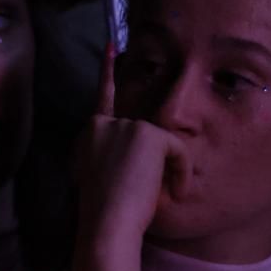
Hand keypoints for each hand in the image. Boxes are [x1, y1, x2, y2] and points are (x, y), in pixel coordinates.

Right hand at [75, 47, 190, 241]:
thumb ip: (112, 159)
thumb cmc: (103, 213)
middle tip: (159, 192)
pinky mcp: (147, 134)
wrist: (107, 223)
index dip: (107, 71)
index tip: (112, 47)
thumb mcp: (100, 180)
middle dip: (159, 162)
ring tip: (162, 196)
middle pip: (146, 135)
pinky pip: (178, 149)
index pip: (102, 97)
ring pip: (163, 144)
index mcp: (90, 133)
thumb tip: (133, 158)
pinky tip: (173, 192)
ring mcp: (125, 125)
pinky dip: (181, 172)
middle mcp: (104, 122)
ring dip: (170, 170)